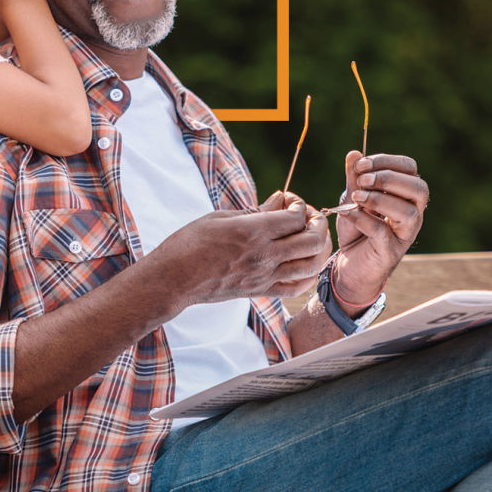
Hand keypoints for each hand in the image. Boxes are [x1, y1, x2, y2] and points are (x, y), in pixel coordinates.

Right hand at [147, 199, 329, 308]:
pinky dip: (309, 275)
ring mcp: (264, 276)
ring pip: (311, 265)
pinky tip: (305, 263)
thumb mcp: (220, 217)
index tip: (289, 201)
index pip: (295, 218)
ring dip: (318, 248)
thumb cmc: (189, 243)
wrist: (173, 279)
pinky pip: (296, 288)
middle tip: (307, 217)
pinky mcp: (260, 291)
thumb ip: (256, 210)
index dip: (299, 206)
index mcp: (252, 231)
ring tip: (310, 237)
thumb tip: (280, 199)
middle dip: (317, 224)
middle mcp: (264, 255)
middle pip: (311, 240)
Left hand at [331, 151, 427, 306]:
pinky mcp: (390, 251)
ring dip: (380, 200)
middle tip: (362, 180)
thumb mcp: (352, 199)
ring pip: (409, 213)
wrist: (350, 265)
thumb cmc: (357, 229)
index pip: (410, 169)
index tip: (361, 164)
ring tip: (356, 197)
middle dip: (389, 179)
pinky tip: (349, 214)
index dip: (387, 162)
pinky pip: (383, 232)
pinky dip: (364, 220)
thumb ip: (354, 178)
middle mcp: (413, 213)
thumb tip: (354, 154)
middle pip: (419, 189)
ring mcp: (404, 234)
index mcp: (406, 194)